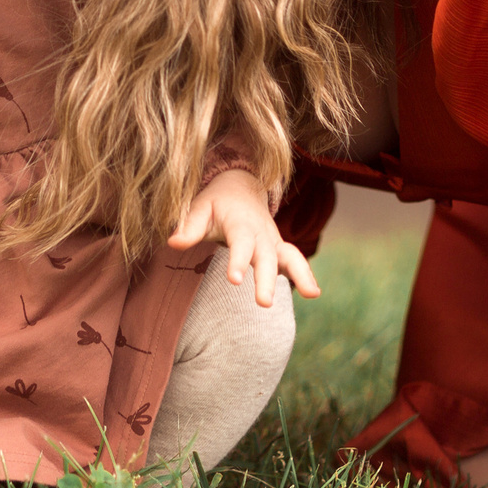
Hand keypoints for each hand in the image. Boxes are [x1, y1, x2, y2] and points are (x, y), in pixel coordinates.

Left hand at [168, 169, 322, 306]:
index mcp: (240, 223)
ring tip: (312, 294)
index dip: (238, 261)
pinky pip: (296, 260)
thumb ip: (188, 227)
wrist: (239, 184)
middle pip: (267, 257)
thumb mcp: (199, 207)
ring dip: (300, 274)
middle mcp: (260, 233)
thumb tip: (173, 243)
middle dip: (267, 279)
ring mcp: (273, 241)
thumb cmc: (215, 201)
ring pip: (290, 256)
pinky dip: (306, 274)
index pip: (240, 243)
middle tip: (264, 303)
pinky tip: (313, 292)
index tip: (234, 280)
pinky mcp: (279, 249)